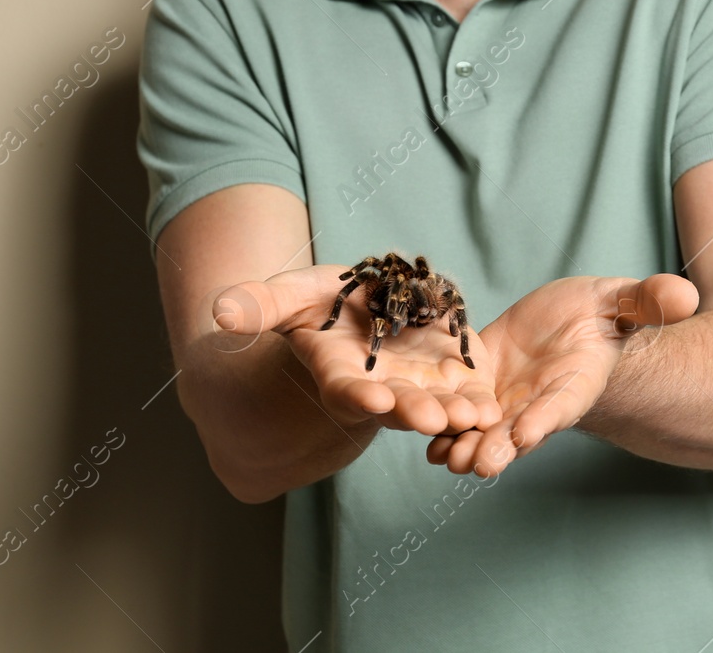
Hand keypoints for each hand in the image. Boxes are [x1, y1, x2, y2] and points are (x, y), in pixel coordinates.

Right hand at [209, 264, 501, 436]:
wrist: (361, 307)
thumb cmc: (318, 304)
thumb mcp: (290, 296)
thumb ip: (258, 305)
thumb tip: (217, 312)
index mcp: (340, 376)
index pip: (347, 391)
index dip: (359, 396)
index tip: (373, 399)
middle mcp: (380, 389)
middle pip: (398, 405)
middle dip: (415, 411)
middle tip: (433, 417)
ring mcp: (418, 386)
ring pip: (438, 406)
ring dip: (455, 415)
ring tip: (473, 417)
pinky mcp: (450, 374)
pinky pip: (467, 392)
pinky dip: (479, 402)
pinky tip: (494, 408)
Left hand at [425, 274, 698, 476]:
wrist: (571, 324)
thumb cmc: (603, 314)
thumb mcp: (622, 300)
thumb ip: (647, 301)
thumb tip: (684, 294)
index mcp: (575, 382)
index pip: (563, 404)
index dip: (546, 418)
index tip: (528, 431)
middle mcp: (539, 400)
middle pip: (518, 431)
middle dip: (498, 448)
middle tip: (477, 465)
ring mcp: (507, 399)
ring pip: (484, 430)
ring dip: (464, 444)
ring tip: (443, 458)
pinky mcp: (480, 386)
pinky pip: (459, 410)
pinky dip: (442, 425)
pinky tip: (421, 438)